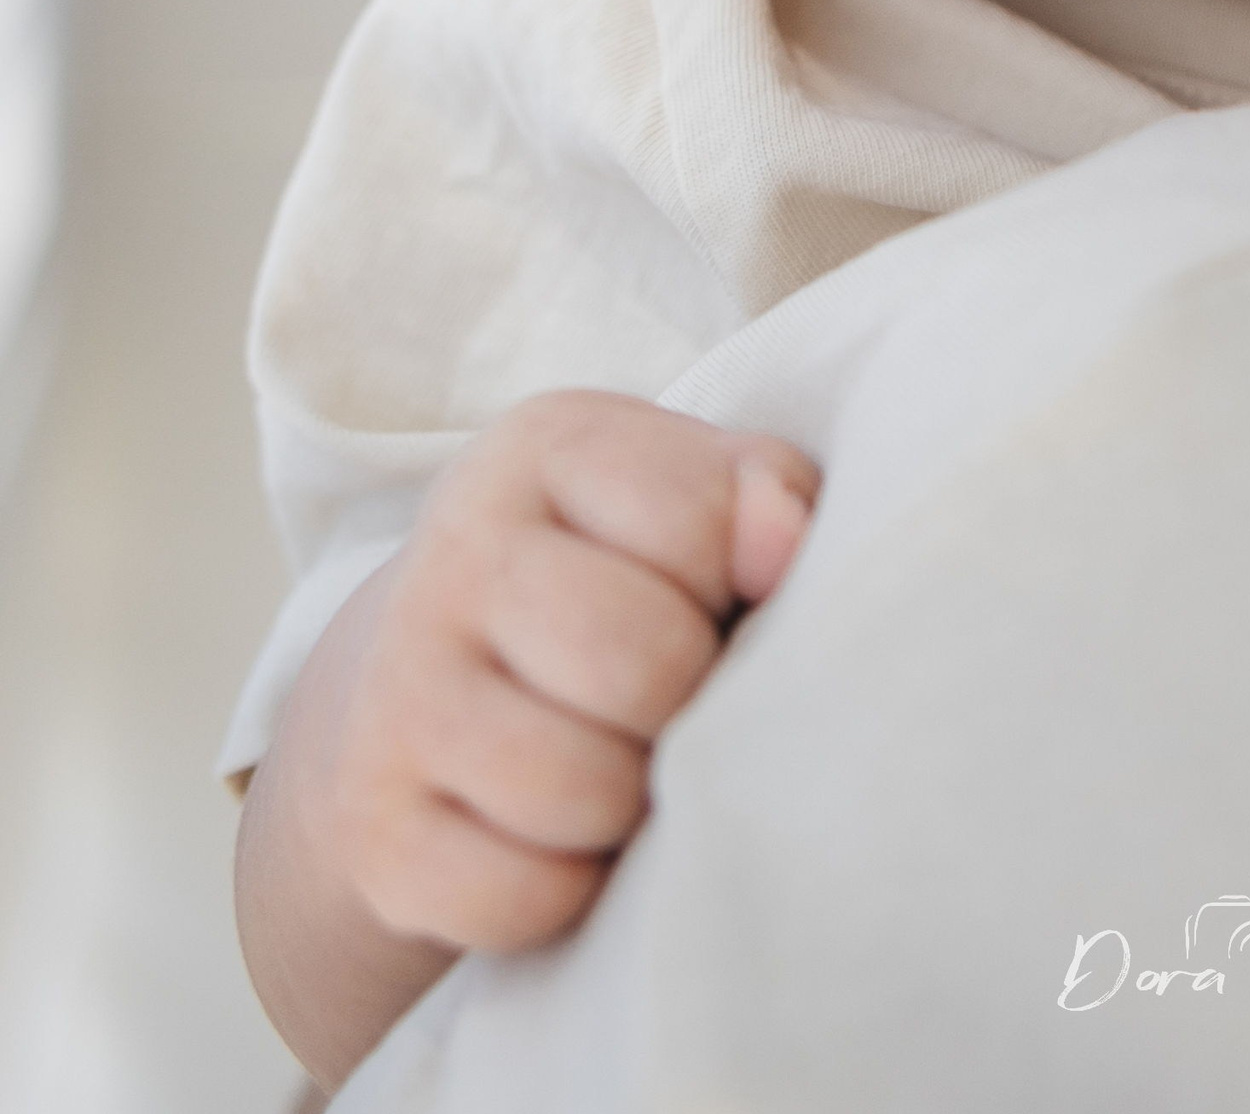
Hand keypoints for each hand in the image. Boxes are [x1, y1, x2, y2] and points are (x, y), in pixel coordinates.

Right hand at [239, 391, 816, 1080]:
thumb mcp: (697, 496)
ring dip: (634, 802)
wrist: (438, 681)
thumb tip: (781, 543)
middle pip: (640, 659)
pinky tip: (561, 840)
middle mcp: (452, 552)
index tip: (717, 592)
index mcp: (544, 446)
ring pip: (581, 788)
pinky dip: (568, 891)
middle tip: (675, 701)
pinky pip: (521, 897)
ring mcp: (395, 694)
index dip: (741, 575)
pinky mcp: (374, 831)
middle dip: (690, 698)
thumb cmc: (623, 577)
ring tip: (625, 764)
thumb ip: (766, 492)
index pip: (697, 516)